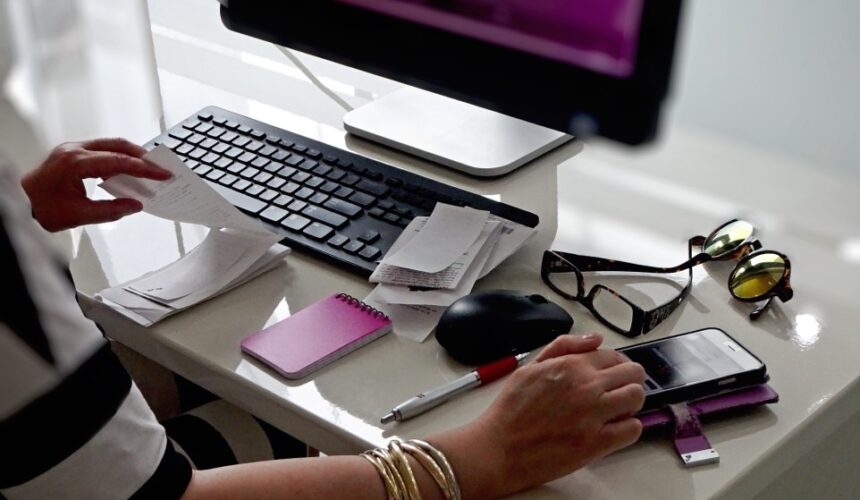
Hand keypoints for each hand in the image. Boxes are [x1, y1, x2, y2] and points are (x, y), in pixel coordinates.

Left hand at [21, 138, 170, 231]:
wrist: (20, 203)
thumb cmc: (42, 208)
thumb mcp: (78, 216)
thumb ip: (111, 211)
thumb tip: (135, 205)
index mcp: (74, 162)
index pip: (119, 161)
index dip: (144, 169)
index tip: (162, 174)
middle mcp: (73, 150)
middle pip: (117, 145)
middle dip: (142, 156)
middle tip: (160, 167)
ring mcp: (72, 149)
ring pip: (110, 145)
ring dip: (131, 155)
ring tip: (148, 168)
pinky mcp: (72, 154)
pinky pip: (101, 150)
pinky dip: (118, 158)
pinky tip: (127, 170)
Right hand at [434, 334, 645, 497]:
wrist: (499, 448)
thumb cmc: (511, 409)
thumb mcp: (531, 367)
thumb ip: (564, 347)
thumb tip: (595, 339)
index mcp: (571, 366)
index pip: (613, 356)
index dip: (615, 365)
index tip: (611, 375)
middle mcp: (587, 386)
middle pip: (633, 373)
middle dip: (629, 380)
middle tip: (617, 392)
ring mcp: (594, 414)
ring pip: (637, 397)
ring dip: (631, 402)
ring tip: (616, 411)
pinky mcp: (598, 442)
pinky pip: (633, 429)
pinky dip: (628, 428)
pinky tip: (613, 430)